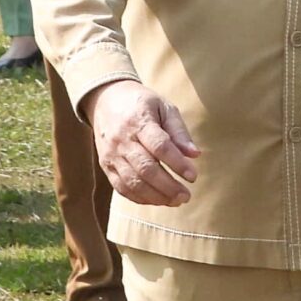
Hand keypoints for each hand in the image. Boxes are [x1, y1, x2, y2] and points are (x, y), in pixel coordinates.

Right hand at [85, 79, 200, 205]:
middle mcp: (122, 139)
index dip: (177, 163)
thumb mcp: (164, 107)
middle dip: (168, 186)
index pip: (160, 146)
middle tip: (186, 196)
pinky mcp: (105, 165)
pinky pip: (121, 187)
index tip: (193, 176)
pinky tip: (157, 200)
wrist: (106, 100)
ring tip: (176, 201)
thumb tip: (195, 155)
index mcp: (139, 120)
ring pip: (133, 182)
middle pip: (146, 169)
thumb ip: (179, 131)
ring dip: (156, 196)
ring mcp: (111, 154)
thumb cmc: (142, 103)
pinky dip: (140, 198)